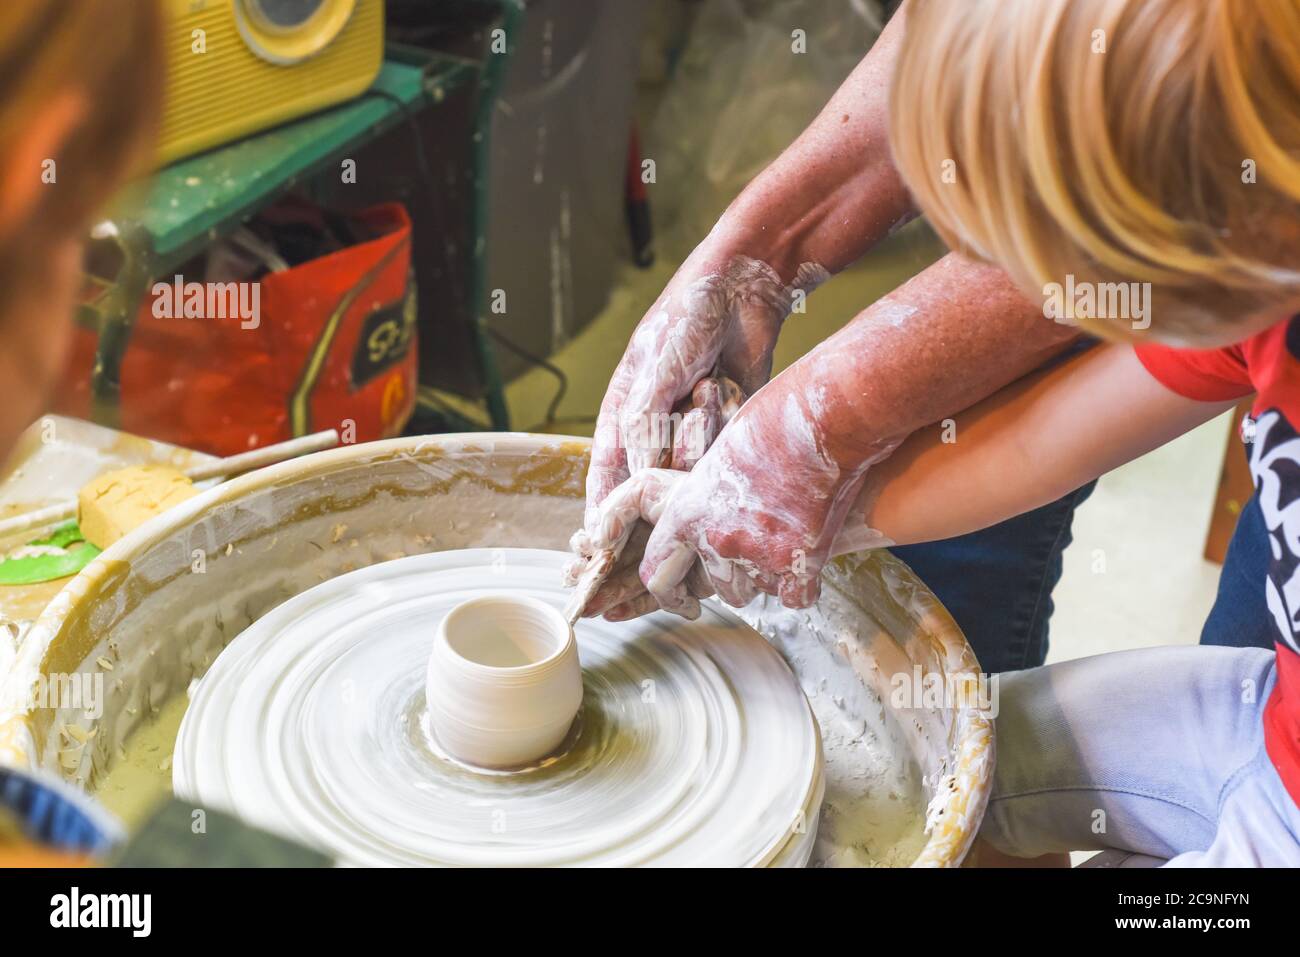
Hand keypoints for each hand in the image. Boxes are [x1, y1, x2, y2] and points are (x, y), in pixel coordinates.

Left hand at [577, 377, 898, 619]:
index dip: (666, 591)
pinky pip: (796, 597)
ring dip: (766, 576)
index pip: (656, 573)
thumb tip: (706, 516)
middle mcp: (717, 540)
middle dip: (724, 588)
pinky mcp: (799, 564)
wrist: (824, 420)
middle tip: (740, 583)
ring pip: (756, 592)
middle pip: (711, 590)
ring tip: (784, 535)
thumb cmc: (774, 422)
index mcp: (687, 512)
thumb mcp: (720, 455)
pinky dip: (804, 582)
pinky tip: (811, 551)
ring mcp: (758, 555)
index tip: (678, 600)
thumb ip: (705, 496)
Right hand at [585, 253, 826, 530]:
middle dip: (652, 505)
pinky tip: (724, 385)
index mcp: (622, 414)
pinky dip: (723, 428)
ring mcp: (693, 432)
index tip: (600, 546)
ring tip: (707, 385)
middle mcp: (655, 430)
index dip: (601, 512)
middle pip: (648, 488)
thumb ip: (642, 424)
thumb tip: (638, 476)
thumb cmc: (685, 318)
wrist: (742, 288)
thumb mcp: (653, 370)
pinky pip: (721, 455)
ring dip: (697, 439)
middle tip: (658, 525)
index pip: (606, 475)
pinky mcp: (728, 430)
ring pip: (688, 472)